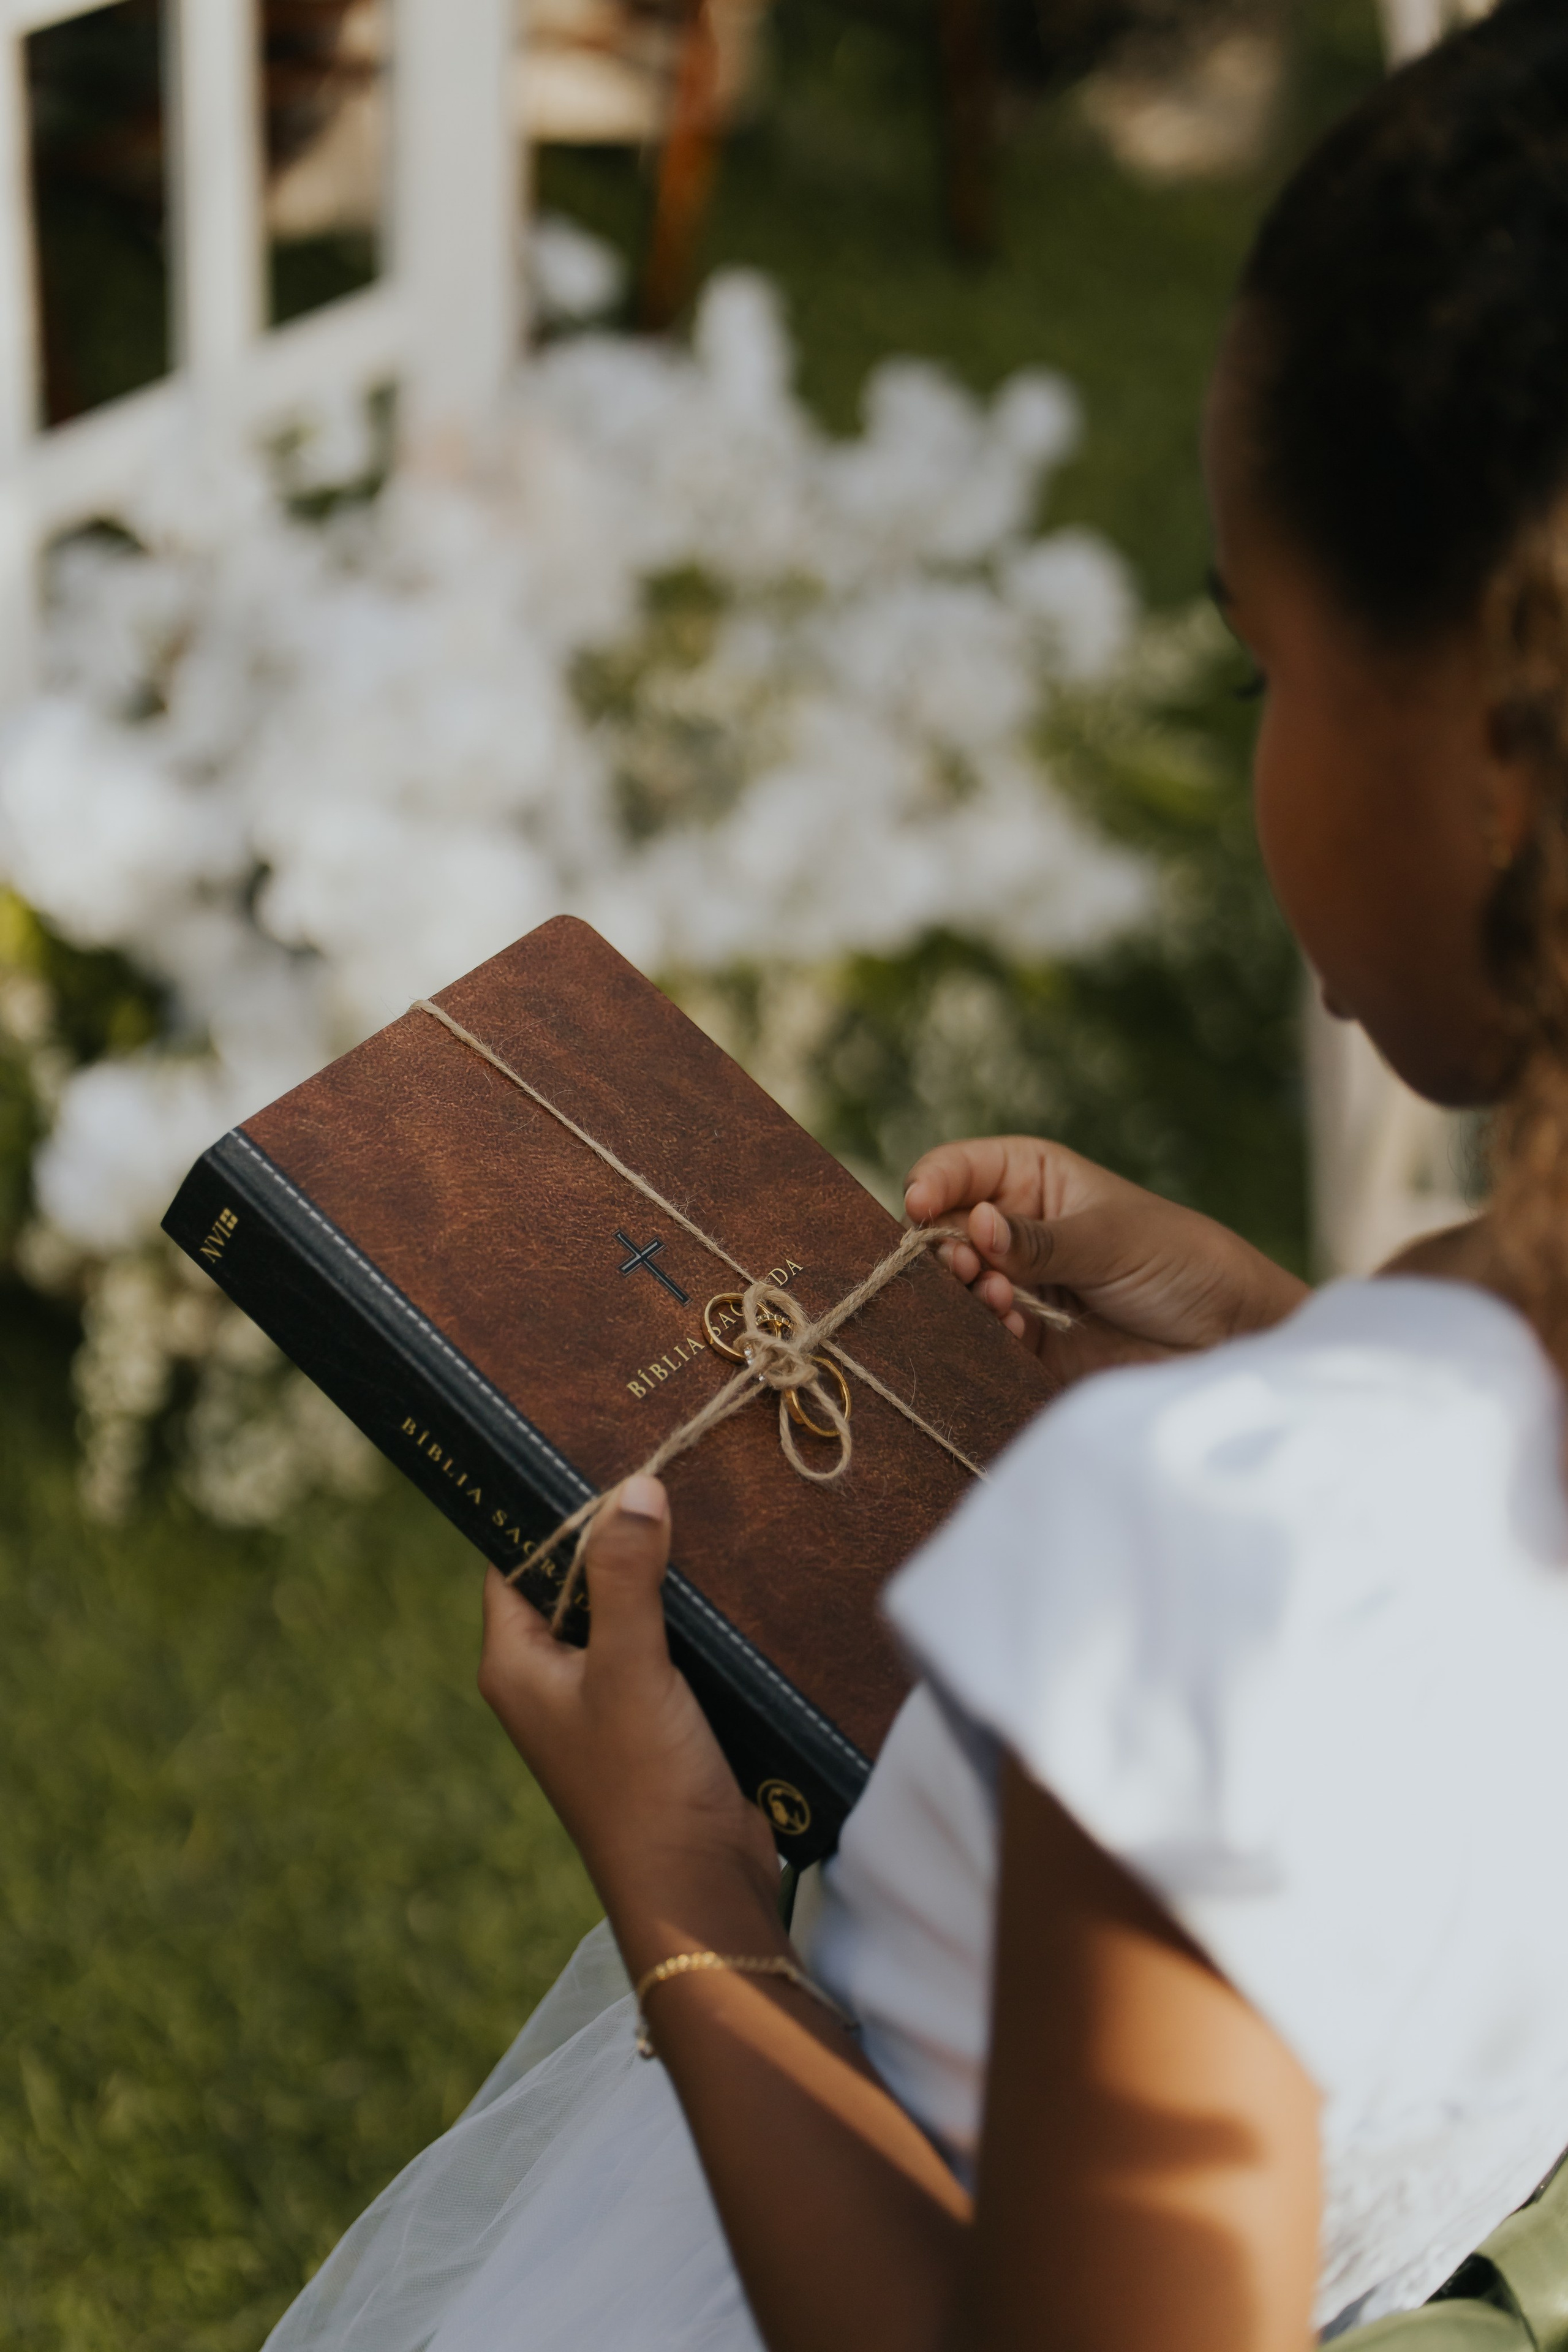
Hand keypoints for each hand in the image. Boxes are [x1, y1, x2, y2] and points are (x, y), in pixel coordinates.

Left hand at [478, 1477, 779, 1975]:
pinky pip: (665, 1643)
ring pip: (626, 1608)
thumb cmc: (643, 1785)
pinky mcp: (655, 1716)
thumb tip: (634, 1488)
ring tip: (702, 1506)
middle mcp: (550, 1677)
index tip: (597, 1453)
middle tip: (664, 1464)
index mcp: (516, 1662)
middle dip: (617, 1532)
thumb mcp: (630, 1668)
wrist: (698, 1889)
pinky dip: (690, 1614)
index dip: (550, 1509)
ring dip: (660, 1572)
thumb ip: (626, 1577)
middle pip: (575, 1578)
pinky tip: (728, 1577)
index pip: (516, 1559)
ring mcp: (603, 1699)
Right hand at [905, 1136, 1307, 1385]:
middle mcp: (1017, 1229)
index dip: (931, 1185)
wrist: (1231, 1334)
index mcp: (1033, 1177)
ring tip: (1000, 1298)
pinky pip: (985, 1336)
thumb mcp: (1112, 1238)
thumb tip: (974, 1226)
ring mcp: (1021, 1285)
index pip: (958, 1170)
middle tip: (966, 1266)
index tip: (920, 1206)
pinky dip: (987, 1333)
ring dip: (966, 1293)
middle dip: (943, 1249)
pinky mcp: (1030, 1340)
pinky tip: (1014, 1328)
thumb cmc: (1182, 1260)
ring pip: (959, 1287)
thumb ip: (1040, 1240)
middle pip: (945, 1232)